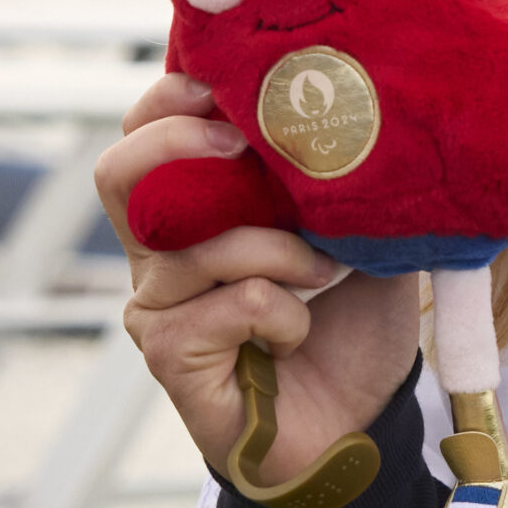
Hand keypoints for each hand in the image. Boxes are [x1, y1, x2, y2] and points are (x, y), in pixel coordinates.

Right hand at [94, 73, 419, 482]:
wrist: (359, 423)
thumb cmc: (355, 321)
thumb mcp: (367, 231)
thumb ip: (353, 177)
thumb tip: (385, 106)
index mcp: (198, 209)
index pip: (145, 132)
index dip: (171, 99)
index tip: (227, 84)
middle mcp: (161, 252)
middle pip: (122, 173)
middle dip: (184, 144)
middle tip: (250, 146)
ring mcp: (158, 305)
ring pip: (197, 242)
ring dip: (280, 248)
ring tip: (327, 271)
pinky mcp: (170, 354)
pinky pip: (229, 302)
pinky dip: (283, 310)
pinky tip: (301, 331)